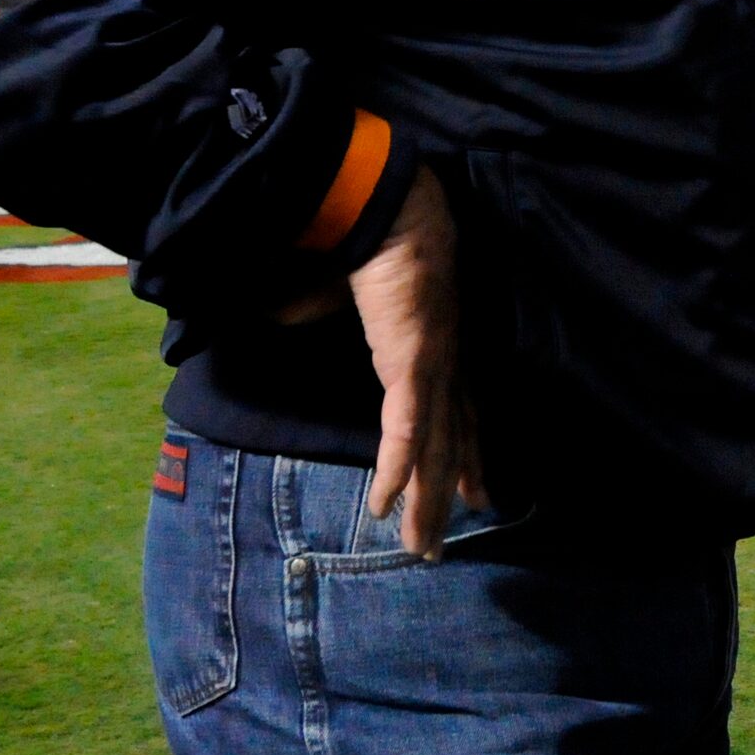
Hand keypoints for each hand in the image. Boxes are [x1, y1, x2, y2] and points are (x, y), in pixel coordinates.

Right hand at [350, 167, 485, 556]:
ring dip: (426, 501)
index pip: (457, 411)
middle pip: (451, 440)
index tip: (474, 491)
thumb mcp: (339, 285)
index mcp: (435, 345)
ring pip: (434, 447)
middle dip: (447, 492)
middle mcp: (445, 361)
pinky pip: (406, 429)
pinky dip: (398, 469)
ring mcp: (434, 364)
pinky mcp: (414, 362)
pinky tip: (385, 506)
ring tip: (421, 547)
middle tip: (443, 540)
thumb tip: (280, 310)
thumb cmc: (369, 239)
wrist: (387, 207)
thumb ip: (315, 305)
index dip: (465, 453)